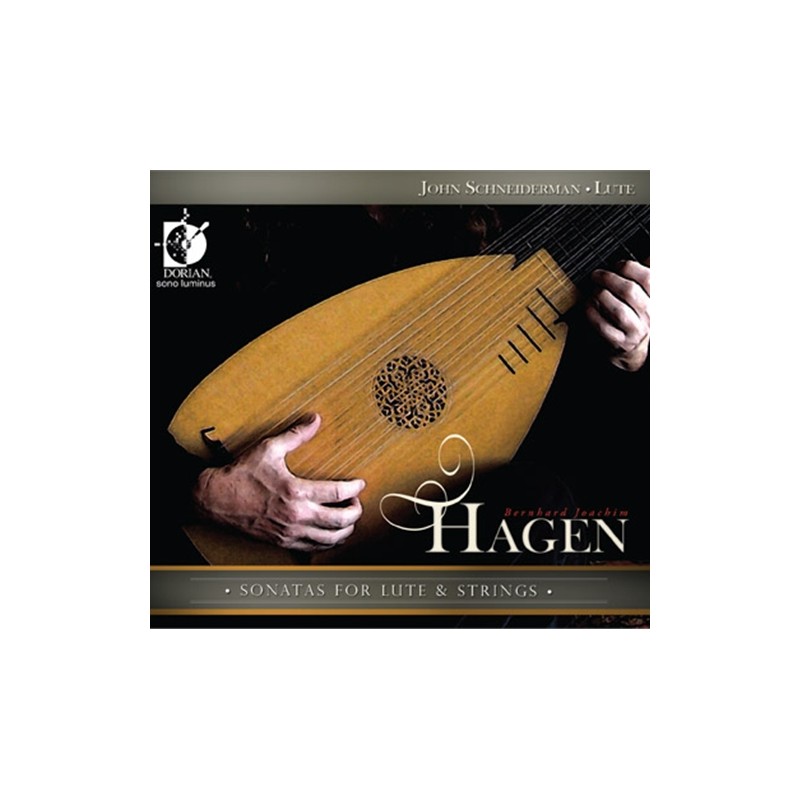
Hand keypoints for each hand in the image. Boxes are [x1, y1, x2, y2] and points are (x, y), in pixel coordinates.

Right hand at [193, 414, 364, 551]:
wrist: (215, 499)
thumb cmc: (241, 474)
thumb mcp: (269, 449)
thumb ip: (296, 435)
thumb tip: (315, 420)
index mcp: (296, 491)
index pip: (337, 493)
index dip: (354, 488)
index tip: (360, 484)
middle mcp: (296, 515)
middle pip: (340, 520)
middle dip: (355, 512)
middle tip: (357, 503)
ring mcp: (289, 532)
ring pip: (330, 539)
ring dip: (345, 530)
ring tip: (348, 520)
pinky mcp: (282, 542)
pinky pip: (313, 548)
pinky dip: (327, 543)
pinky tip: (330, 534)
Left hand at [586, 258, 649, 371]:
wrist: (633, 347)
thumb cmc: (636, 313)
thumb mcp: (647, 293)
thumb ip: (646, 273)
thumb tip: (649, 252)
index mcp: (658, 298)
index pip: (649, 278)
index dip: (630, 267)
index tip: (617, 265)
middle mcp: (650, 315)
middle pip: (629, 292)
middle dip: (609, 279)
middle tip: (596, 275)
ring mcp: (635, 330)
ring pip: (618, 310)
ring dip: (600, 295)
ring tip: (594, 290)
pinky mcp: (620, 342)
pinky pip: (603, 327)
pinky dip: (592, 313)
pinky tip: (588, 305)